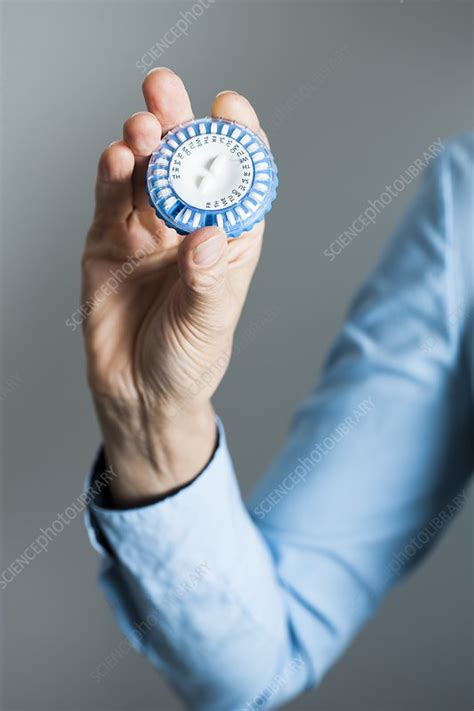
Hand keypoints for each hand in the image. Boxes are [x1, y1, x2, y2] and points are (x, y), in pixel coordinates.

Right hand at [82, 69, 267, 505]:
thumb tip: (207, 239)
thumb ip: (208, 283)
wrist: (138, 391)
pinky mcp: (108, 242)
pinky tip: (115, 158)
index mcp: (228, 239)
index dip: (236, 140)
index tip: (229, 107)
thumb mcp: (208, 324)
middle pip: (185, 165)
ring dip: (141, 146)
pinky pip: (110, 203)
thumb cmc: (187, 358)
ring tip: (141, 129)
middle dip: (177, 124)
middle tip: (165, 91)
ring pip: (144, 175)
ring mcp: (146, 231)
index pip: (238, 180)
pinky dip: (111, 179)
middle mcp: (187, 226)